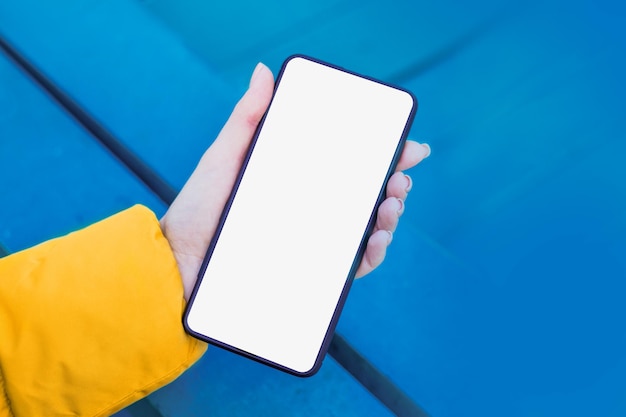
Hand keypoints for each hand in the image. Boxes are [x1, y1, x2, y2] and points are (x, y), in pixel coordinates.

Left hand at [160, 63, 430, 300]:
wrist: (179, 263)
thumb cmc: (198, 208)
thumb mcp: (225, 157)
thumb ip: (247, 118)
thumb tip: (263, 71)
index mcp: (297, 179)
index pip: (349, 163)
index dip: (385, 154)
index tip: (411, 148)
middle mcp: (309, 208)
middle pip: (365, 195)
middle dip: (394, 185)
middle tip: (398, 181)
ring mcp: (310, 239)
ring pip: (365, 228)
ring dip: (389, 217)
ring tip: (390, 207)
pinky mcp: (307, 271)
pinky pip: (350, 265)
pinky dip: (371, 255)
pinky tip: (375, 241)